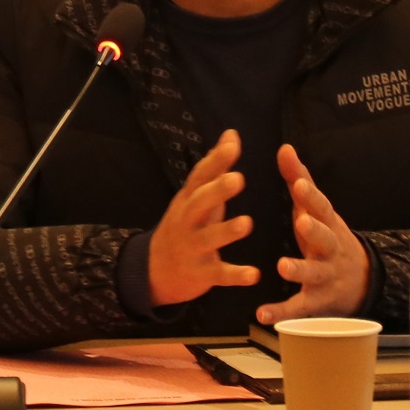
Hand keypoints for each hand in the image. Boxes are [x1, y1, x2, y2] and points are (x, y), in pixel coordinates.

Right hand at [148, 129, 259, 307]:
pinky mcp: (200, 274)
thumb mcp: (195, 195)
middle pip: (199, 204)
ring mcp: (191, 248)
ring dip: (226, 232)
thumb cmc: (185, 224)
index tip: (233, 145)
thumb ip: (215, 166)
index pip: (200, 176)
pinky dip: (235, 275)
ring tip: (247, 223)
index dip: (215, 160)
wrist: (154, 270)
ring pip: (208, 239)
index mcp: (188, 199)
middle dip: (217, 192)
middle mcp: (186, 221)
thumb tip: (231, 134)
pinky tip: (254, 275)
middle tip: (238, 179)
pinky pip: (218, 274)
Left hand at [255, 143, 369, 325]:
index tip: (298, 184)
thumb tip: (284, 147)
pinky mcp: (316, 301)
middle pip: (325, 238)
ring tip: (282, 266)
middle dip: (315, 230)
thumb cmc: (327, 235)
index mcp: (328, 223)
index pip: (321, 207)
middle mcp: (330, 249)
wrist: (359, 280)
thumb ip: (299, 178)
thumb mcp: (315, 208)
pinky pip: (299, 308)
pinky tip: (262, 314)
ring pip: (314, 273)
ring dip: (300, 269)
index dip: (311, 196)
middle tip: (302, 222)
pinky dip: (282, 312)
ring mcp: (325, 276)